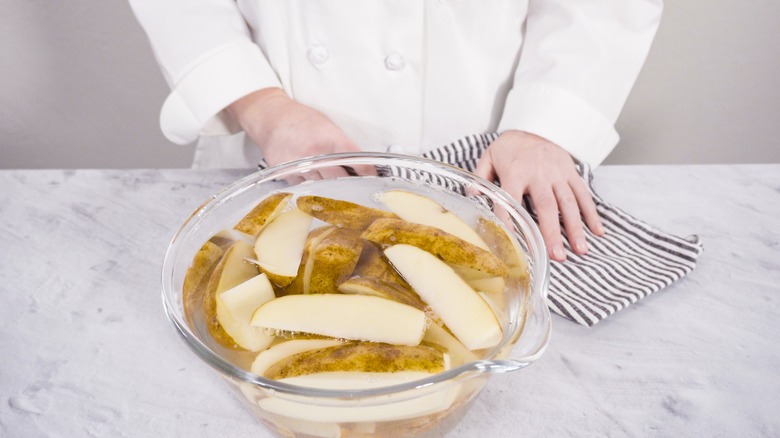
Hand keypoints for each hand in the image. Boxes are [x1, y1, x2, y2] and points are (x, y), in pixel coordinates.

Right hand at [227, 88, 368, 176]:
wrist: (270, 118)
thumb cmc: (301, 119)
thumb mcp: (327, 125)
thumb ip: (341, 144)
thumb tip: (358, 161)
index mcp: (329, 139)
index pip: (355, 159)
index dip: (366, 171)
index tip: (372, 177)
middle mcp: (316, 154)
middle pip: (340, 178)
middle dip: (350, 185)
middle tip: (359, 190)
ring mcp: (301, 166)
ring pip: (323, 186)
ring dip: (333, 189)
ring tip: (340, 192)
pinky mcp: (289, 174)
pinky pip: (306, 187)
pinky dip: (313, 187)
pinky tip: (317, 185)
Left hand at [475, 131, 603, 261]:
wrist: (535, 124)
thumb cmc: (510, 147)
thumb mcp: (489, 156)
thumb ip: (480, 177)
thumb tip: (471, 196)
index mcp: (515, 171)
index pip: (511, 199)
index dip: (510, 220)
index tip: (514, 242)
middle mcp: (539, 173)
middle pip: (547, 206)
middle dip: (553, 232)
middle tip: (557, 256)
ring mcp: (558, 173)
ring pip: (569, 202)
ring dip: (576, 227)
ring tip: (580, 250)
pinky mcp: (571, 172)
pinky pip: (583, 193)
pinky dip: (592, 213)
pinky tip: (597, 231)